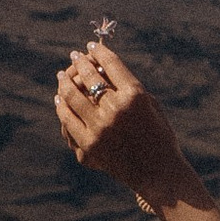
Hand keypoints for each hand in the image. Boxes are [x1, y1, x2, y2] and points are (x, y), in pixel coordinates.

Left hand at [52, 36, 195, 204]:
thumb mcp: (150, 104)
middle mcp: (114, 110)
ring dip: (65, 82)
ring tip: (63, 76)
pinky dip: (62, 108)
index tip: (91, 47)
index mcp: (134, 95)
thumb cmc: (158, 136)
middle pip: (88, 77)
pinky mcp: (88, 147)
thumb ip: (127, 86)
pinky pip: (67, 122)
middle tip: (74, 56)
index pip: (110, 64)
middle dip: (79, 62)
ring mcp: (98, 130)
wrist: (158, 173)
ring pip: (71, 97)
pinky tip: (60, 101)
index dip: (98, 52)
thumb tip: (100, 69)